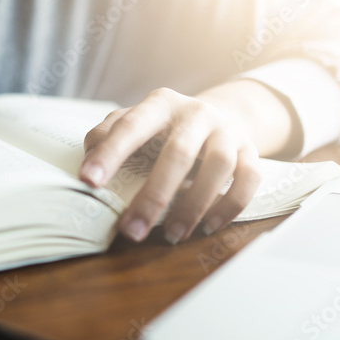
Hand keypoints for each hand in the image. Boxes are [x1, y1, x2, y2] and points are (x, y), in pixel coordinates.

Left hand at [79, 87, 261, 243]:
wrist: (222, 115)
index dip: (109, 155)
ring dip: (194, 205)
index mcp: (160, 104)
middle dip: (154, 195)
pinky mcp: (250, 151)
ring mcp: (227, 131)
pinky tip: (207, 227)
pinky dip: (229, 206)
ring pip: (218, 167)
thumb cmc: (165, 129)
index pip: (131, 127)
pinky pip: (248, 180)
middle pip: (179, 152)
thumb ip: (107, 136)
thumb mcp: (135, 123)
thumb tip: (88, 162)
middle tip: (132, 230)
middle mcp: (196, 113)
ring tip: (172, 235)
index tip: (89, 182)